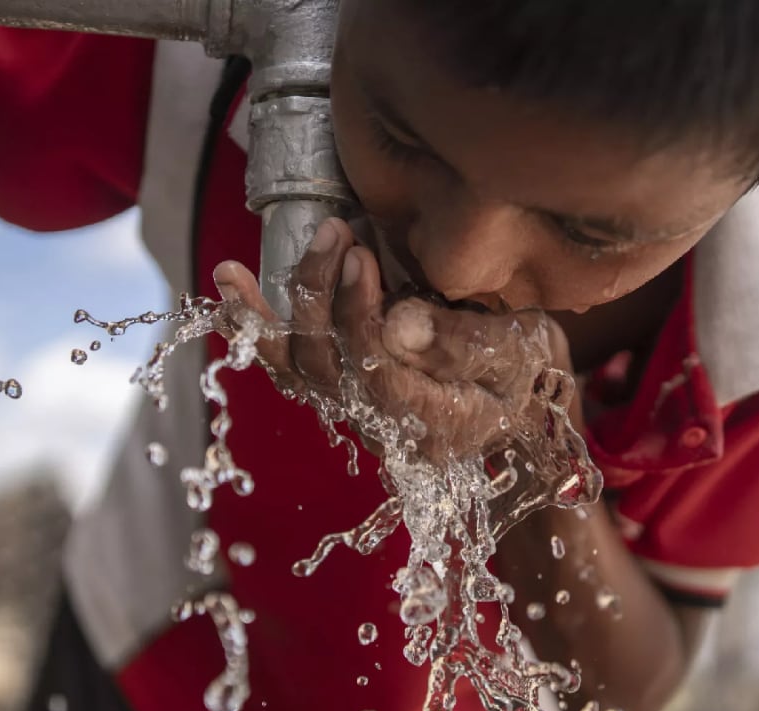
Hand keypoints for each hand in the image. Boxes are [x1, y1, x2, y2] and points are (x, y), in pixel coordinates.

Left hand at [213, 218, 578, 461]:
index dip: (358, 317)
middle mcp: (389, 429)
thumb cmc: (531, 372)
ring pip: (299, 374)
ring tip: (230, 272)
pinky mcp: (347, 395)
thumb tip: (399, 322)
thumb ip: (465, 341)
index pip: (376, 374)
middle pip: (329, 371)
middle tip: (335, 233)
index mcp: (437, 423)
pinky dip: (258, 333)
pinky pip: (292, 370)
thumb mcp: (523, 350)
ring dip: (266, 318)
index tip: (362, 258)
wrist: (524, 409)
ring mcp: (362, 417)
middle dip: (320, 297)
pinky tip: (227, 296)